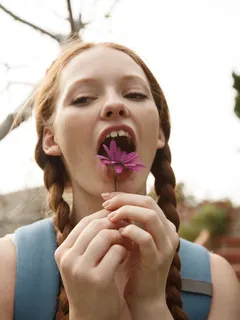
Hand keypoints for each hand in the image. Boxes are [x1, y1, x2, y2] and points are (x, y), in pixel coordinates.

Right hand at [54, 208, 132, 319]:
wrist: (92, 317)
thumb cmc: (91, 283)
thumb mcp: (83, 260)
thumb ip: (89, 238)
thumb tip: (108, 210)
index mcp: (62, 251)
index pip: (85, 222)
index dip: (104, 216)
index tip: (118, 218)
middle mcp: (68, 259)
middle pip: (96, 226)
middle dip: (115, 224)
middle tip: (127, 228)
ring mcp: (81, 269)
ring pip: (106, 235)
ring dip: (121, 236)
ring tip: (127, 243)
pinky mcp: (98, 279)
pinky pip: (116, 251)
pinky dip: (124, 250)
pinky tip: (125, 257)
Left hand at [102, 193, 178, 307]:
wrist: (143, 296)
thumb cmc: (133, 265)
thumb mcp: (132, 239)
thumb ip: (128, 221)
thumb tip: (109, 202)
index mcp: (163, 224)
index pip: (145, 199)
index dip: (124, 196)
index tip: (105, 197)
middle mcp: (169, 232)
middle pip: (148, 202)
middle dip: (124, 200)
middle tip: (105, 204)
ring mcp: (165, 245)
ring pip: (150, 216)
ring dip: (126, 212)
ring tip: (109, 217)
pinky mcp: (157, 259)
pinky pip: (145, 238)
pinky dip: (130, 231)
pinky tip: (118, 233)